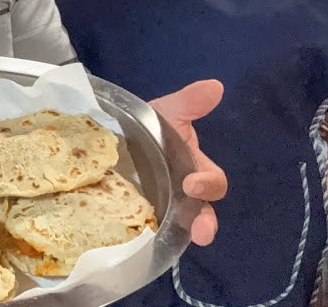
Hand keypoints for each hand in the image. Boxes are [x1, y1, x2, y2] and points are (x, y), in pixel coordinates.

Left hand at [149, 80, 226, 246]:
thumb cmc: (147, 124)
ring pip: (183, 225)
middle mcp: (182, 190)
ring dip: (190, 232)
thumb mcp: (167, 111)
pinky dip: (154, 235)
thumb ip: (189, 102)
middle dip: (206, 221)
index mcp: (192, 167)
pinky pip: (152, 228)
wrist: (112, 132)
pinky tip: (148, 240)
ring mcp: (162, 203)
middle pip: (202, 211)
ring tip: (193, 241)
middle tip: (202, 229)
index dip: (208, 183)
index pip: (212, 182)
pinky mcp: (140, 213)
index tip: (193, 182)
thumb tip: (215, 86)